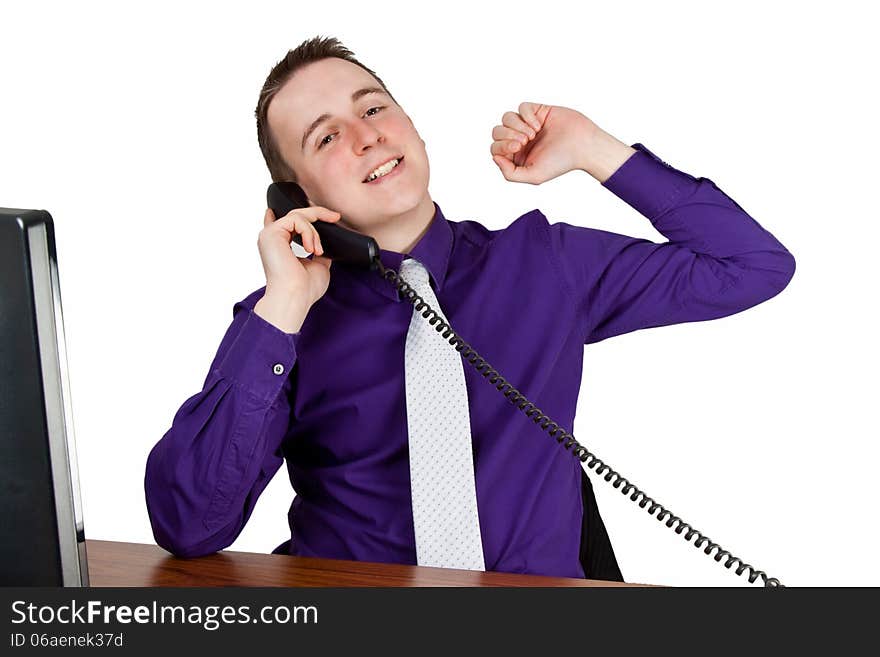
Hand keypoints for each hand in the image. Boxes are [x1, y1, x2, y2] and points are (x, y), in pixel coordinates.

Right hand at [254, 206, 340, 331]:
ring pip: (298, 216)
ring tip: (317, 251)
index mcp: (279, 246)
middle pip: (296, 215)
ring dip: (314, 232)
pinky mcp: (271, 232)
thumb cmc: (304, 289)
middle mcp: (272, 239)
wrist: (295, 297)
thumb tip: (324, 245)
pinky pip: (296, 220)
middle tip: (335, 218)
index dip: (291, 214)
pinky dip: (309, 232)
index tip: (306, 206)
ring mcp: (270, 235)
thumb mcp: (318, 266)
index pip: (281, 223)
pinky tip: (311, 249)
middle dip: (318, 213)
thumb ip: (317, 252)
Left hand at [490, 102, 600, 184]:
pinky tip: (539, 124)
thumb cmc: (561, 162)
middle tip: (525, 141)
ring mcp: (528, 125)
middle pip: (497, 132)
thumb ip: (510, 173)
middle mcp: (520, 140)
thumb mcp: (533, 176)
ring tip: (533, 133)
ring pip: (507, 117)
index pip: (496, 148)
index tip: (518, 147)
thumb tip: (495, 158)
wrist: (583, 146)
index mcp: (516, 156)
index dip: (502, 145)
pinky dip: (527, 115)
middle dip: (508, 135)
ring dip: (517, 125)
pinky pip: (522, 107)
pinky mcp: (538, 111)